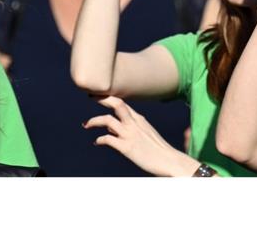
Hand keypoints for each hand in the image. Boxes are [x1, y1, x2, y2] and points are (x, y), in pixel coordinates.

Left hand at [83, 96, 199, 176]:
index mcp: (139, 119)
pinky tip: (96, 142)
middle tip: (90, 96)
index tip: (98, 95)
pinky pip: (108, 139)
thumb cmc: (158, 150)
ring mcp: (130, 134)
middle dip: (101, 98)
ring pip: (107, 120)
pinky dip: (99, 139)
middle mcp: (134, 123)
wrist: (170, 161)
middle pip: (116, 104)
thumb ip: (131, 129)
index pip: (122, 103)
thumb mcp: (145, 134)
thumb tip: (112, 130)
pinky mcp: (127, 147)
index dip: (108, 98)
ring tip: (86, 124)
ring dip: (94, 121)